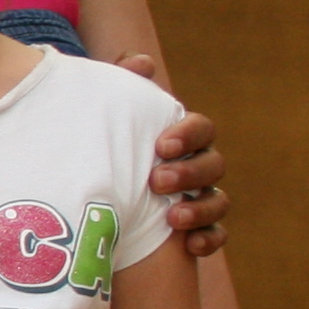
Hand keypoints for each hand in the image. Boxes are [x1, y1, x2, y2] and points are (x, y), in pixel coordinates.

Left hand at [122, 63, 227, 257]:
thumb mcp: (105, 116)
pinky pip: (215, 235)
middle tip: (157, 181)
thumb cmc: (104, 147)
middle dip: (189, 172)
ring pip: (217, 201)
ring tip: (172, 217)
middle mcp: (196, 166)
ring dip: (199, 208)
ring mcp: (199, 198)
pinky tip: (190, 245)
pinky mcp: (195, 230)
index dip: (187, 135)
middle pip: (212, 165)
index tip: (161, 145)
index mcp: (182, 137)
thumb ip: (122, 87)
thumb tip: (140, 62)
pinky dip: (208, 239)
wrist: (90, 194)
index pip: (201, 129)